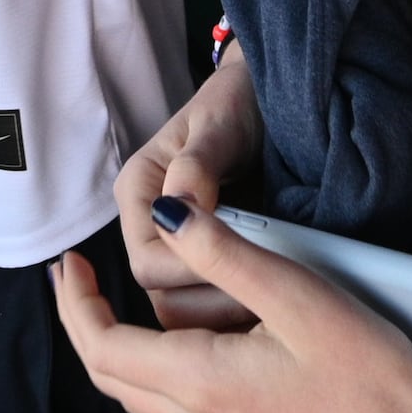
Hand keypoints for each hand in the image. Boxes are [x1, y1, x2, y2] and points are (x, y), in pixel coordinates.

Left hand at [52, 201, 411, 412]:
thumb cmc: (374, 382)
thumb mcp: (299, 296)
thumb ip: (225, 252)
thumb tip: (168, 215)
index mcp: (200, 383)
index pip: (101, 347)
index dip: (74, 304)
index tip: (69, 265)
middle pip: (112, 378)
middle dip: (87, 325)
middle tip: (83, 279)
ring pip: (142, 403)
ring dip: (121, 354)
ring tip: (127, 308)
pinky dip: (159, 381)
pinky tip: (189, 354)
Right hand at [118, 48, 265, 327]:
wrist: (268, 101)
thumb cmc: (237, 104)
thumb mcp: (219, 125)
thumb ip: (197, 165)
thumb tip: (178, 210)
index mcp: (140, 193)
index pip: (147, 263)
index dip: (192, 272)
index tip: (242, 265)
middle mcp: (150, 225)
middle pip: (161, 295)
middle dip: (211, 298)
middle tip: (265, 292)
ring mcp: (178, 247)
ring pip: (185, 310)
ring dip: (226, 310)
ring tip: (271, 299)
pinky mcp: (207, 262)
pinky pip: (212, 303)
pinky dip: (239, 305)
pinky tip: (270, 300)